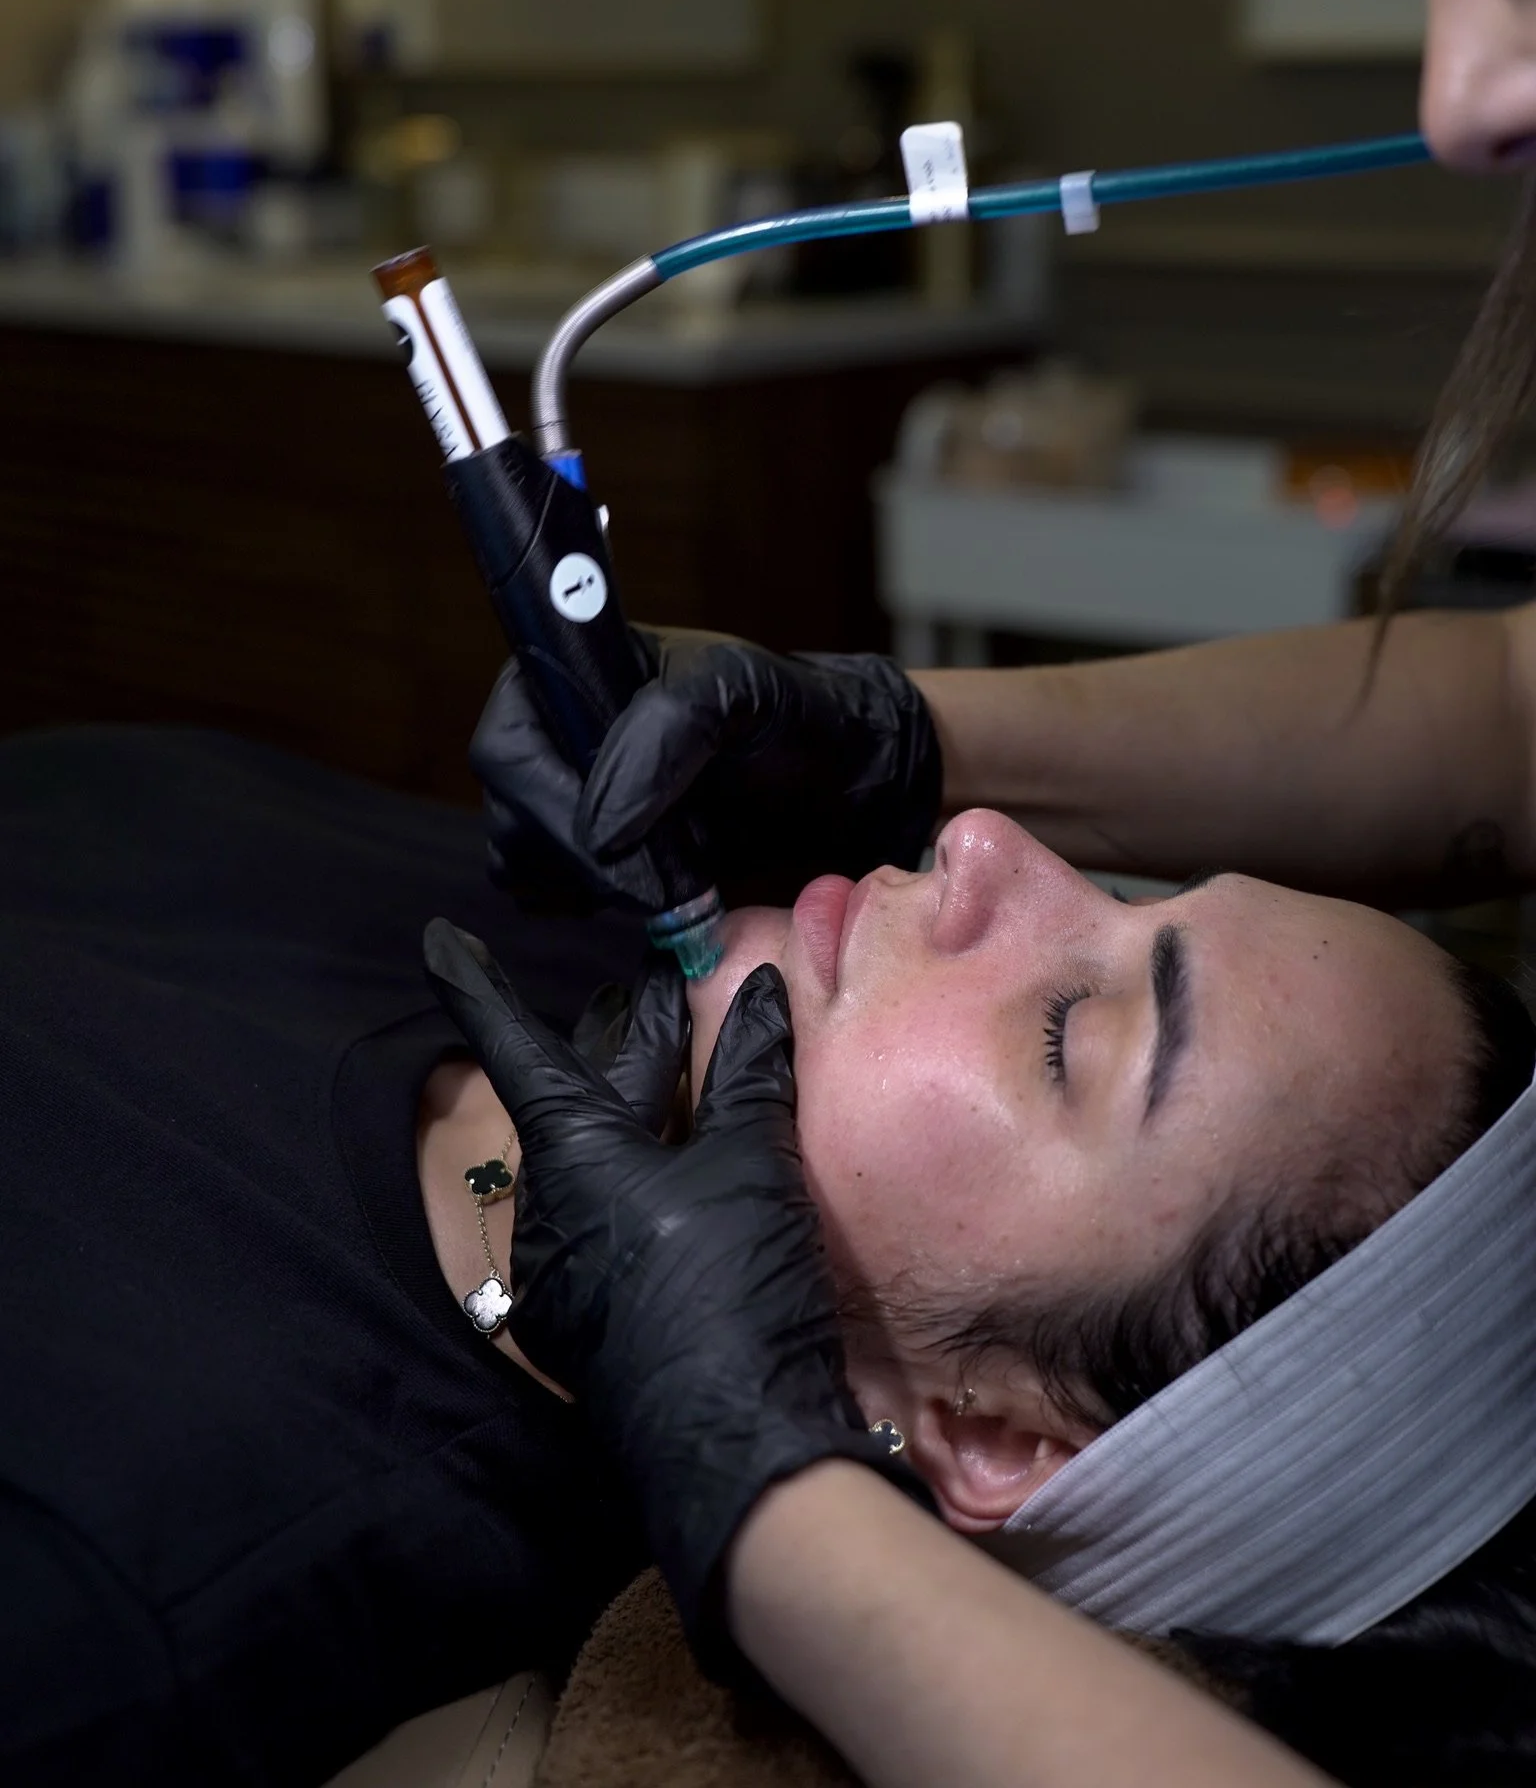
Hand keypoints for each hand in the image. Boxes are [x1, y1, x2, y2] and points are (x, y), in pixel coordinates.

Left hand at [423, 918, 929, 1667]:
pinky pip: (611, 1219)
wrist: (735, 1446)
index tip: (438, 939)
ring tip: (690, 1071)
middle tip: (658, 997)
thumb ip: (750, 1072)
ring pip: (597, 1160)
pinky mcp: (594, 1317)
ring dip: (640, 1112)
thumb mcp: (751, 1164)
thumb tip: (762, 986)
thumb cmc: (732, 1283)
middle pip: (577, 1098)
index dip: (479, 987)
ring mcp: (565, 1270)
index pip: (514, 1047)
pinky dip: (649, 1178)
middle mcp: (548, 1207)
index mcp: (571, 1154)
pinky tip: (695, 1170)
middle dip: (619, 1045)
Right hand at [472, 628, 943, 911]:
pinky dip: (601, 908)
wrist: (849, 782)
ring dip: (594, 889)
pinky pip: (552, 896)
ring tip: (675, 881)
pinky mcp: (593, 853)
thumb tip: (598, 825)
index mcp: (576, 668)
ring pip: (524, 862)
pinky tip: (661, 894)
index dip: (549, 804)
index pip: (510, 746)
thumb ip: (663, 734)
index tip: (616, 844)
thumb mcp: (740, 695)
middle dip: (584, 860)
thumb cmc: (801, 721)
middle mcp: (560, 730)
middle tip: (662, 884)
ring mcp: (571, 794)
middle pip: (512, 813)